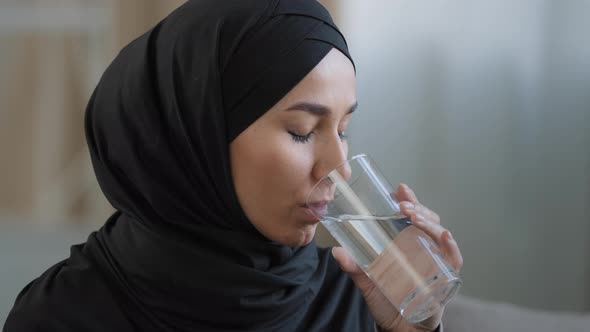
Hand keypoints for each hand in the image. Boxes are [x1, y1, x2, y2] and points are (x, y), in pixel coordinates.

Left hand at [331, 183, 462, 331]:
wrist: (401, 327)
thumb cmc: (387, 300)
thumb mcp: (368, 282)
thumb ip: (354, 267)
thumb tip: (337, 251)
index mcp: (406, 242)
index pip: (411, 215)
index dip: (408, 199)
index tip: (399, 188)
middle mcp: (424, 247)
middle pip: (427, 220)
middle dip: (417, 207)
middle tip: (403, 204)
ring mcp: (436, 260)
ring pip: (439, 234)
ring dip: (429, 223)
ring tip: (415, 217)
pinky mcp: (446, 277)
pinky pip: (453, 258)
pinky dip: (451, 247)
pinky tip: (445, 236)